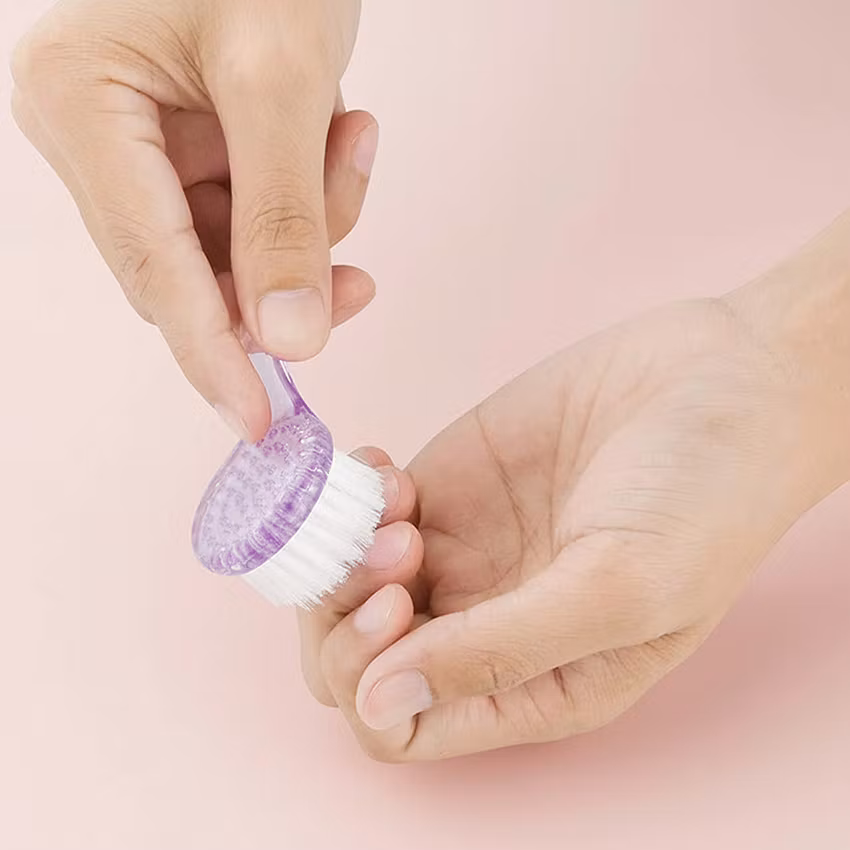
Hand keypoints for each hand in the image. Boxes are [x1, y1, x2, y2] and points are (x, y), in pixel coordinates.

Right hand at [11, 0, 371, 440]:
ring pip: (236, 253)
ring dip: (312, 225)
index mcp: (82, 110)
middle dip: (287, 275)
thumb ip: (285, 214)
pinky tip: (342, 134)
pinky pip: (255, 214)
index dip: (214, 358)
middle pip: (195, 275)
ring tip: (352, 137)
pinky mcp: (191, 149)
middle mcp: (97, 139)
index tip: (258, 426)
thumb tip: (290, 340)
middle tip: (357, 274)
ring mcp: (143, 147)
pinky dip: (311, 197)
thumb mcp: (282, 78)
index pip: (155, 274)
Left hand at [299, 217, 849, 760]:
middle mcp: (485, 627)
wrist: (722, 379)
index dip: (373, 681)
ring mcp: (461, 555)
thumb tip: (378, 704)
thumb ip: (500, 653)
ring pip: (345, 588)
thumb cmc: (704, 497)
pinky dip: (352, 496)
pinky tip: (389, 466)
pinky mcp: (448, 489)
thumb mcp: (620, 589)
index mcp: (534, 683)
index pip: (404, 726)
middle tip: (396, 546)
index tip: (399, 606)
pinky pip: (360, 515)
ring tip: (402, 498)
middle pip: (356, 661)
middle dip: (343, 614)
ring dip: (343, 550)